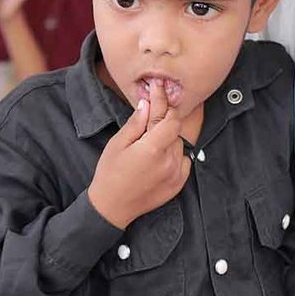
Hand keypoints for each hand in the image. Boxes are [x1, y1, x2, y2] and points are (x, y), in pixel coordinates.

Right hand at [86, 82, 191, 228]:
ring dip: (168, 138)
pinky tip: (160, 157)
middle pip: (175, 129)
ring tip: (150, 143)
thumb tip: (147, 103)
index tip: (159, 88)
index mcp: (152, 148)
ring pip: (179, 144)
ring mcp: (176, 174)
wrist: (113, 207)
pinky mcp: (179, 184)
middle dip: (163, 120)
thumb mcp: (117, 144)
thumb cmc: (110, 173)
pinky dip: (175, 155)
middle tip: (150, 117)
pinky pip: (184, 160)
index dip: (164, 102)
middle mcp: (168, 161)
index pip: (169, 117)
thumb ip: (136, 123)